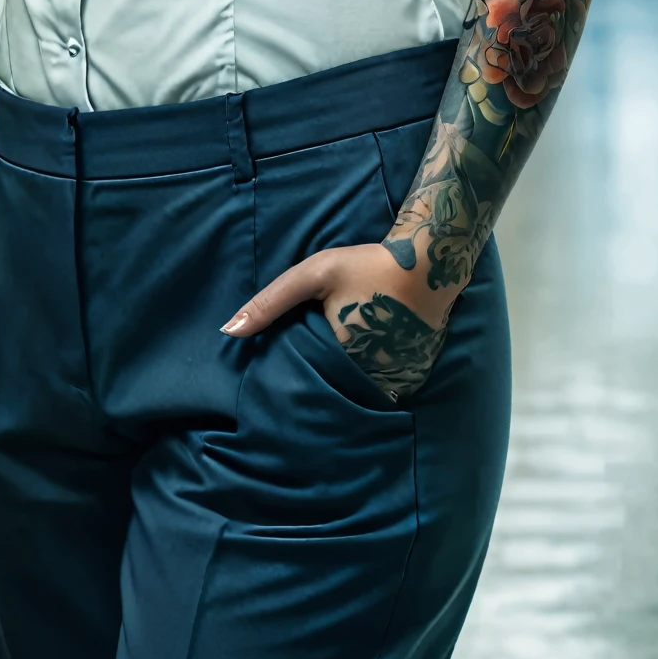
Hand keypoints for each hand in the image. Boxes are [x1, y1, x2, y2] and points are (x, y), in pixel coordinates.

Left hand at [221, 242, 453, 401]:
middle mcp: (370, 377)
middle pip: (333, 392)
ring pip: (359, 395)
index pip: (306, 384)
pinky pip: (384, 391)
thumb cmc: (367, 266)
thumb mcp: (314, 275)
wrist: (429, 264)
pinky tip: (366, 366)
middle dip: (320, 386)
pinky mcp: (413, 377)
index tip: (284, 375)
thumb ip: (271, 302)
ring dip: (347, 388)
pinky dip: (373, 385)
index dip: (294, 380)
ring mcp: (395, 381)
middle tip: (309, 373)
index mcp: (341, 357)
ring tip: (332, 374)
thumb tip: (228, 331)